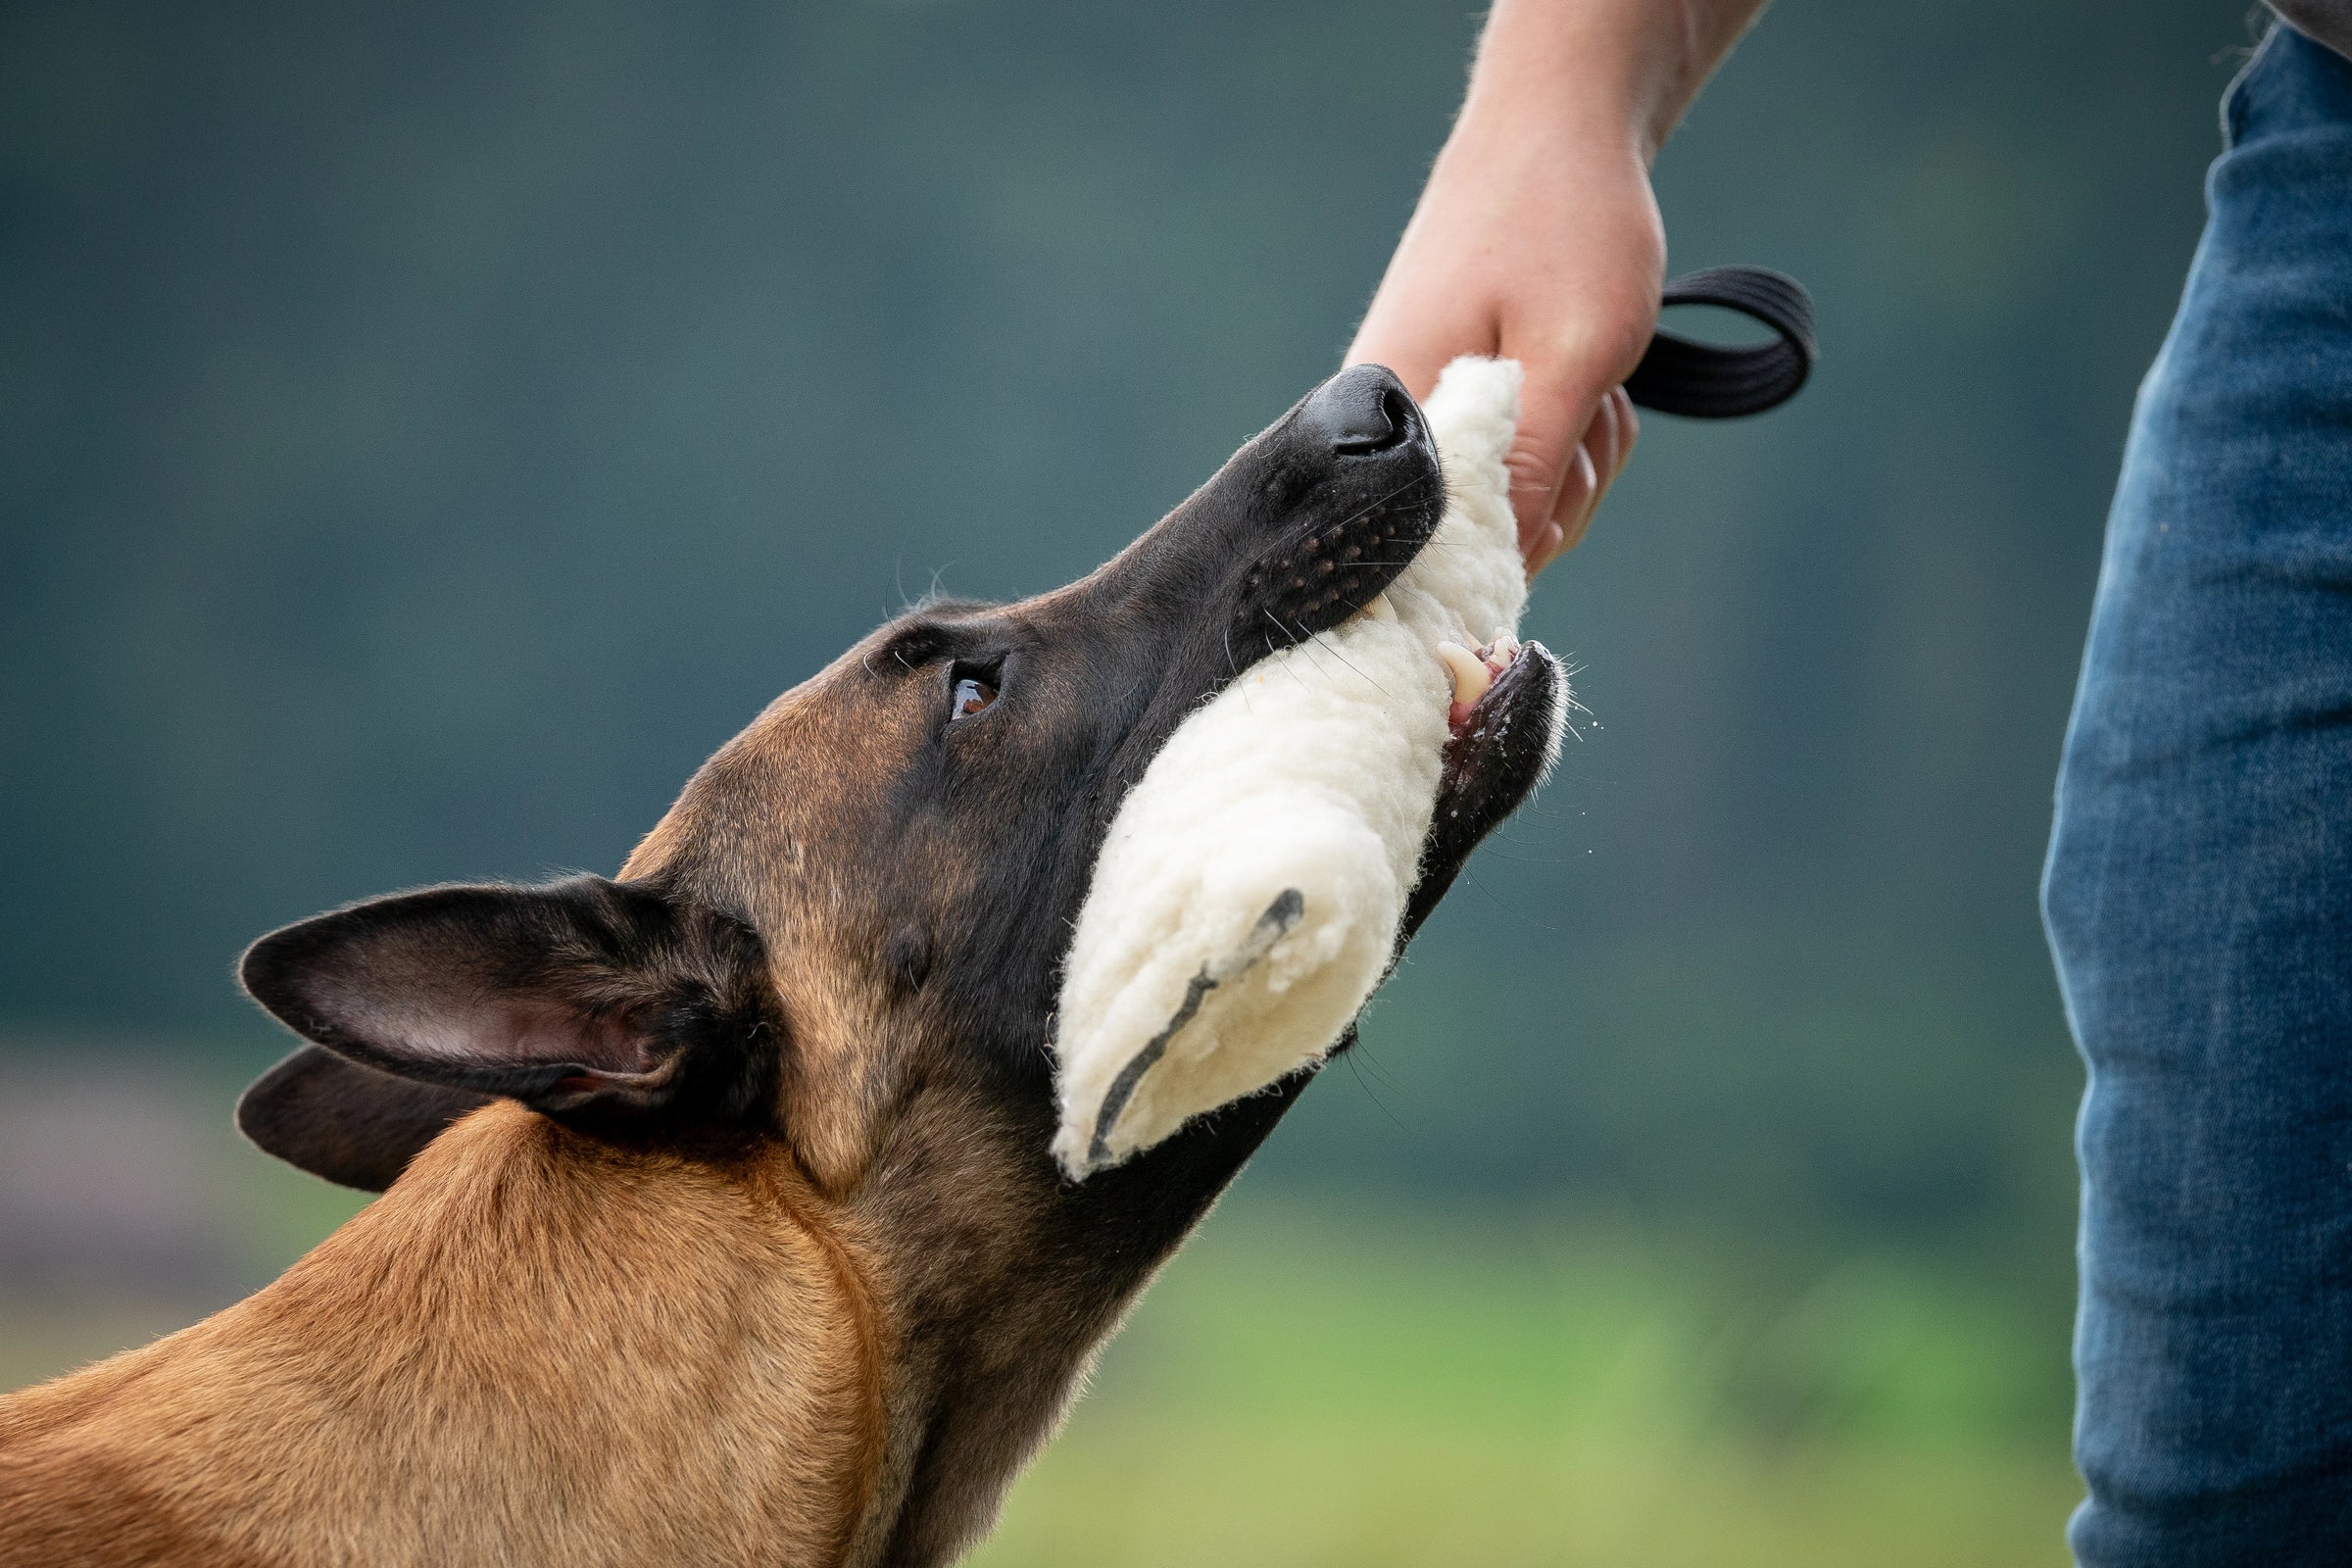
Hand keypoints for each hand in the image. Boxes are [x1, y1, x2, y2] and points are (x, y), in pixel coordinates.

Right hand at [1348, 113, 1661, 577]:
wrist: (1558, 124)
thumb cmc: (1564, 225)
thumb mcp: (1572, 356)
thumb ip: (1535, 471)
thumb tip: (1506, 578)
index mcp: (1388, 421)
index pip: (1421, 557)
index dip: (1500, 558)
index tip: (1559, 497)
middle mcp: (1385, 430)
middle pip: (1479, 543)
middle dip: (1563, 495)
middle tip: (1592, 404)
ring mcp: (1422, 420)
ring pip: (1518, 507)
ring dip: (1581, 458)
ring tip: (1595, 375)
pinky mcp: (1452, 406)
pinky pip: (1525, 466)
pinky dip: (1575, 433)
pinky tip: (1587, 375)